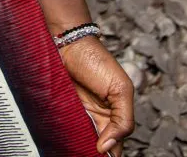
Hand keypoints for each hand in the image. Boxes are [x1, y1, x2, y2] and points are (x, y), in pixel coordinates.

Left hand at [58, 36, 134, 155]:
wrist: (69, 41)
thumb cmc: (96, 59)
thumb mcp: (120, 89)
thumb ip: (123, 120)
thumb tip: (108, 147)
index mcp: (116, 115)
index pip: (116, 145)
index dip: (111, 154)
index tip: (103, 156)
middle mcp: (98, 117)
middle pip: (99, 146)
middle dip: (94, 152)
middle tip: (88, 154)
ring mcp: (80, 113)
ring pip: (81, 140)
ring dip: (80, 146)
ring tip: (77, 151)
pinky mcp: (63, 108)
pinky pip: (66, 128)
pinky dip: (66, 136)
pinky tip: (65, 141)